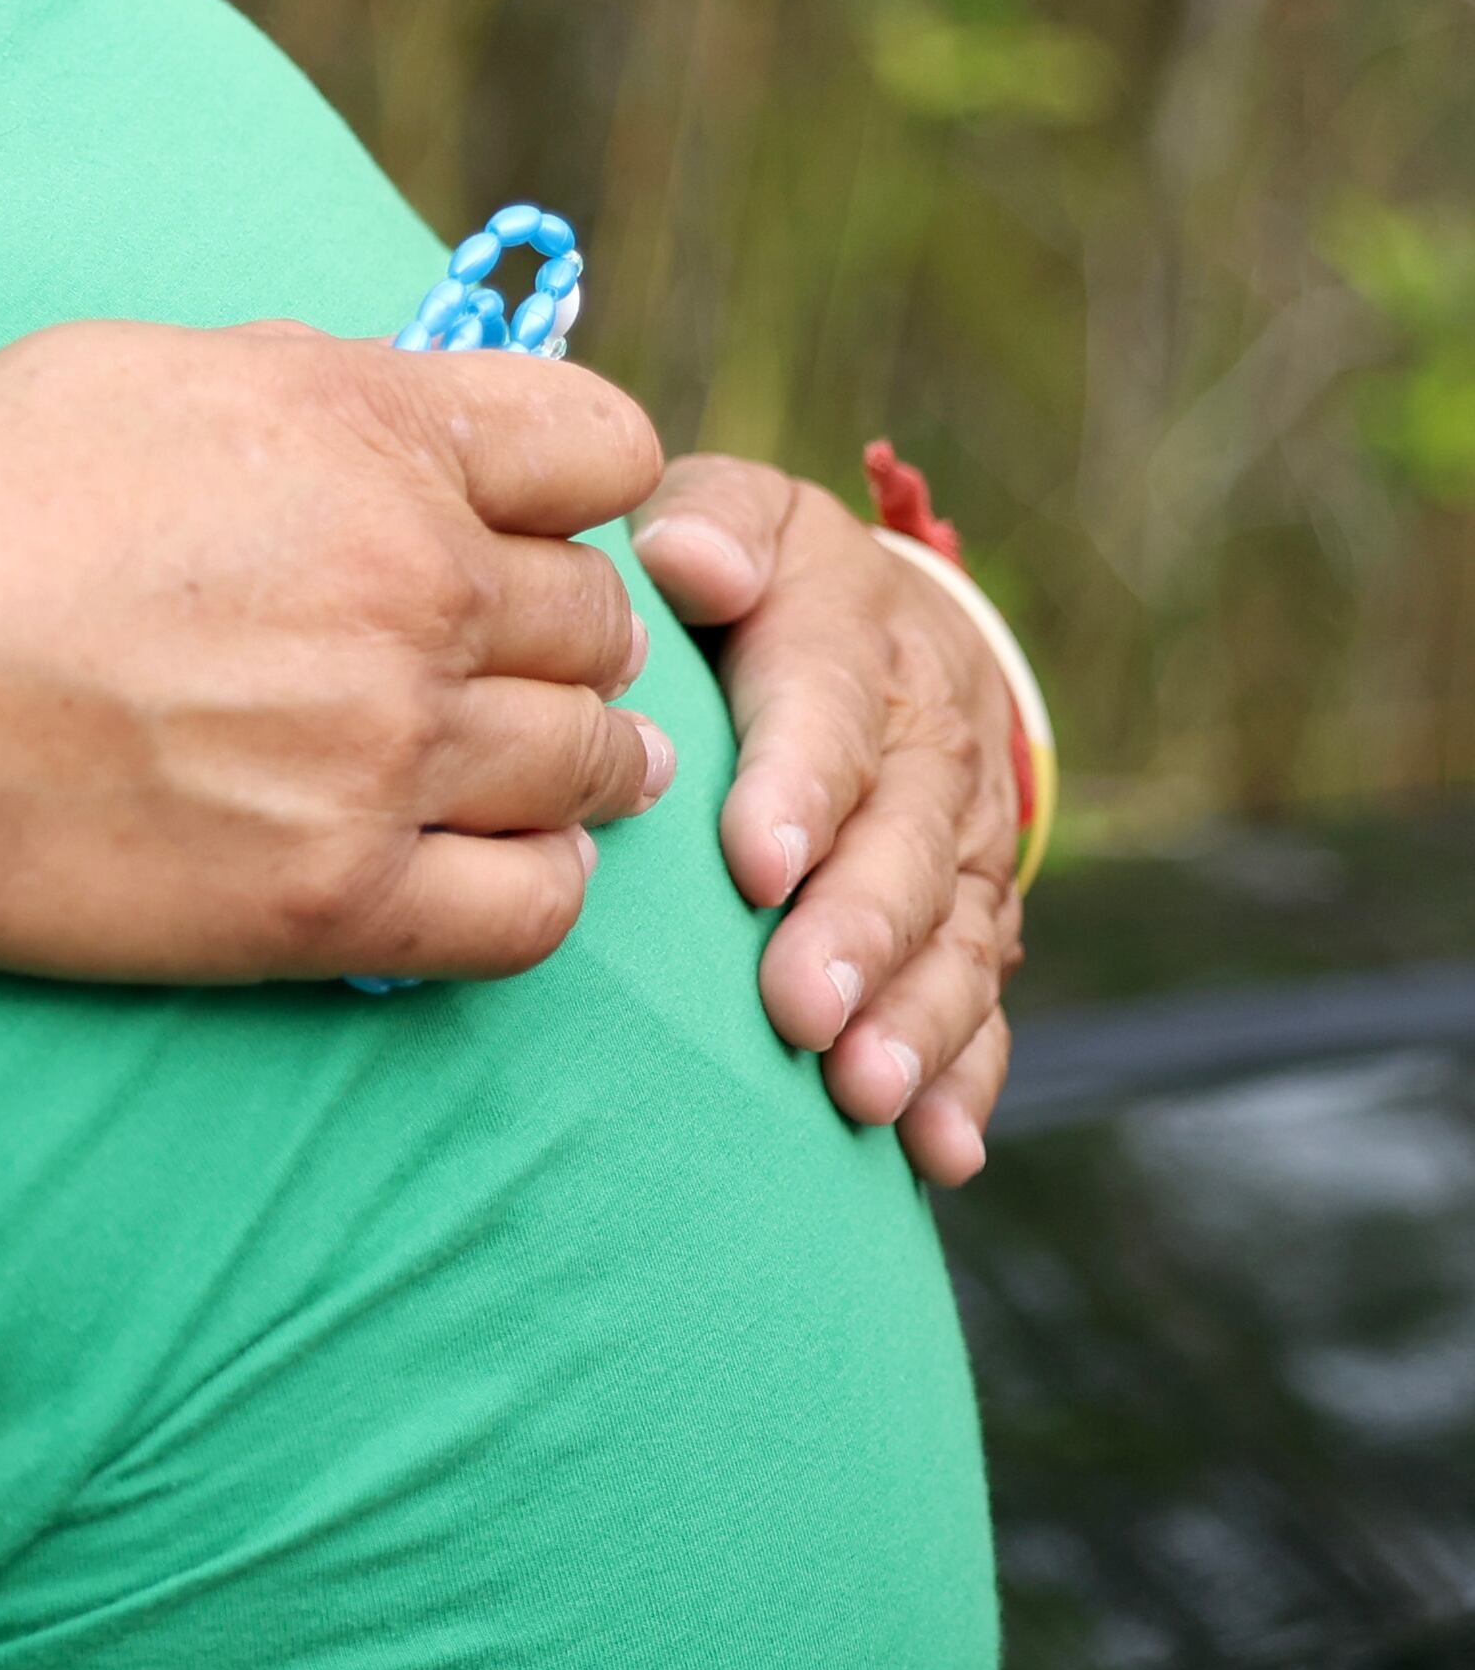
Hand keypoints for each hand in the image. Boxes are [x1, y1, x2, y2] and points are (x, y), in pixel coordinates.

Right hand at [0, 322, 672, 985]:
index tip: (511, 527)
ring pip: (594, 762)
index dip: (567, 491)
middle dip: (544, 636)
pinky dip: (531, 885)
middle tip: (468, 664)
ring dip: (557, 762)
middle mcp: (412, 583)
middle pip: (601, 618)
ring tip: (485, 766)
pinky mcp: (336, 899)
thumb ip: (301, 381)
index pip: (608, 448)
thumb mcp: (129, 369)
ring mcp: (385, 750)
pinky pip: (537, 911)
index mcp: (369, 430)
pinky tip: (471, 862)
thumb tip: (393, 409)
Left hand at [631, 458, 1026, 1183]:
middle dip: (858, 931)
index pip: (831, 710)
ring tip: (861, 1091)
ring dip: (913, 1020)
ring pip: (954, 935)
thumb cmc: (753, 580)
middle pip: (905, 843)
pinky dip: (966, 1078)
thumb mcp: (733, 518)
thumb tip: (684, 561)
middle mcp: (930, 740)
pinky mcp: (973, 914)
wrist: (879, 625)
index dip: (798, 787)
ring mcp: (963, 838)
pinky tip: (939, 1152)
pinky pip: (984, 999)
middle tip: (801, 1011)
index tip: (752, 865)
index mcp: (855, 635)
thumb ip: (708, 528)